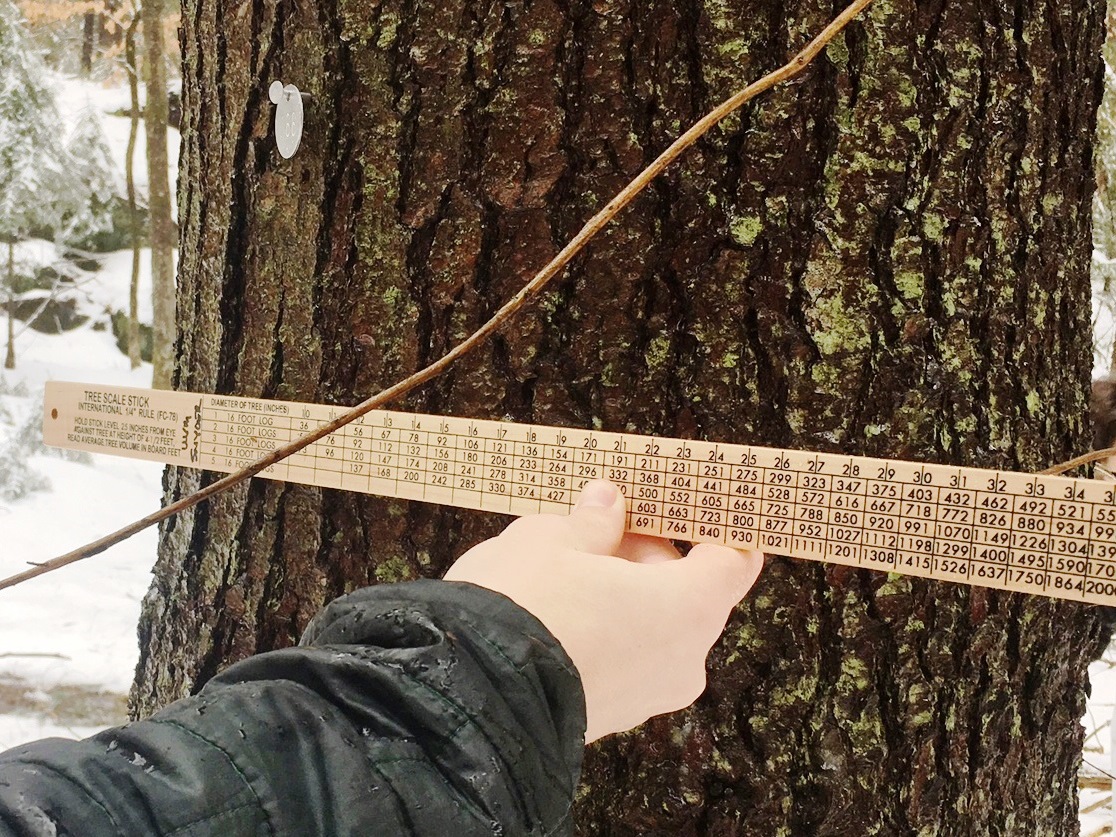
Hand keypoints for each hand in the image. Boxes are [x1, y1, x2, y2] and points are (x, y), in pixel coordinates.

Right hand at [443, 480, 763, 742]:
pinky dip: (604, 631)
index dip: (714, 528)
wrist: (467, 693)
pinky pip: (623, 659)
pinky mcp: (610, 718)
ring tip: (566, 565)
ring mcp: (647, 697)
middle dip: (648, 556)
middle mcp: (682, 661)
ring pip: (652, 628)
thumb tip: (606, 505)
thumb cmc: (522, 605)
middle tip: (601, 524)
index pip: (734, 561)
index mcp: (688, 608)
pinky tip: (557, 607)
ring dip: (622, 594)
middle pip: (689, 592)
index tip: (688, 505)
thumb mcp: (554, 538)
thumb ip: (592, 522)